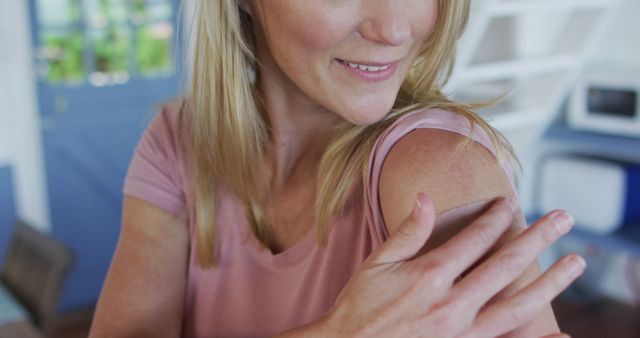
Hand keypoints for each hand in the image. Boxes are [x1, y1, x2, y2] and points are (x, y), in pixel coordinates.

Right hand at [320, 193, 583, 337]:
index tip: (511, 203)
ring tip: (576, 262)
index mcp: (429, 275)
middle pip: (505, 264)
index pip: (474, 238)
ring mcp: (461, 331)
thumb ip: (408, 231)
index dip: (496, 217)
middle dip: (537, 237)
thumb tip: (426, 197)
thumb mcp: (377, 263)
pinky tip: (561, 335)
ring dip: (550, 282)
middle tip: (563, 218)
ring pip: (517, 304)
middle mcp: (452, 302)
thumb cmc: (359, 307)